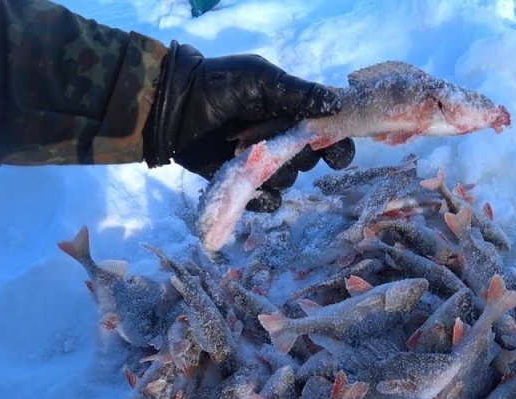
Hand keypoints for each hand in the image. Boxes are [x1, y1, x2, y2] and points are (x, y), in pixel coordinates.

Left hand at [144, 42, 354, 211]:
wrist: (177, 108)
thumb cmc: (220, 86)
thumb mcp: (261, 79)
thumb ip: (298, 93)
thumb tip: (338, 104)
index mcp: (293, 114)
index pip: (329, 135)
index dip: (337, 146)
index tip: (332, 153)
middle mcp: (283, 140)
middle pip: (311, 160)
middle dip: (297, 154)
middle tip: (271, 139)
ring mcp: (264, 164)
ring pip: (289, 181)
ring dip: (273, 171)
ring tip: (242, 151)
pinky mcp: (245, 185)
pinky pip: (268, 201)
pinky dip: (261, 196)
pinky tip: (245, 181)